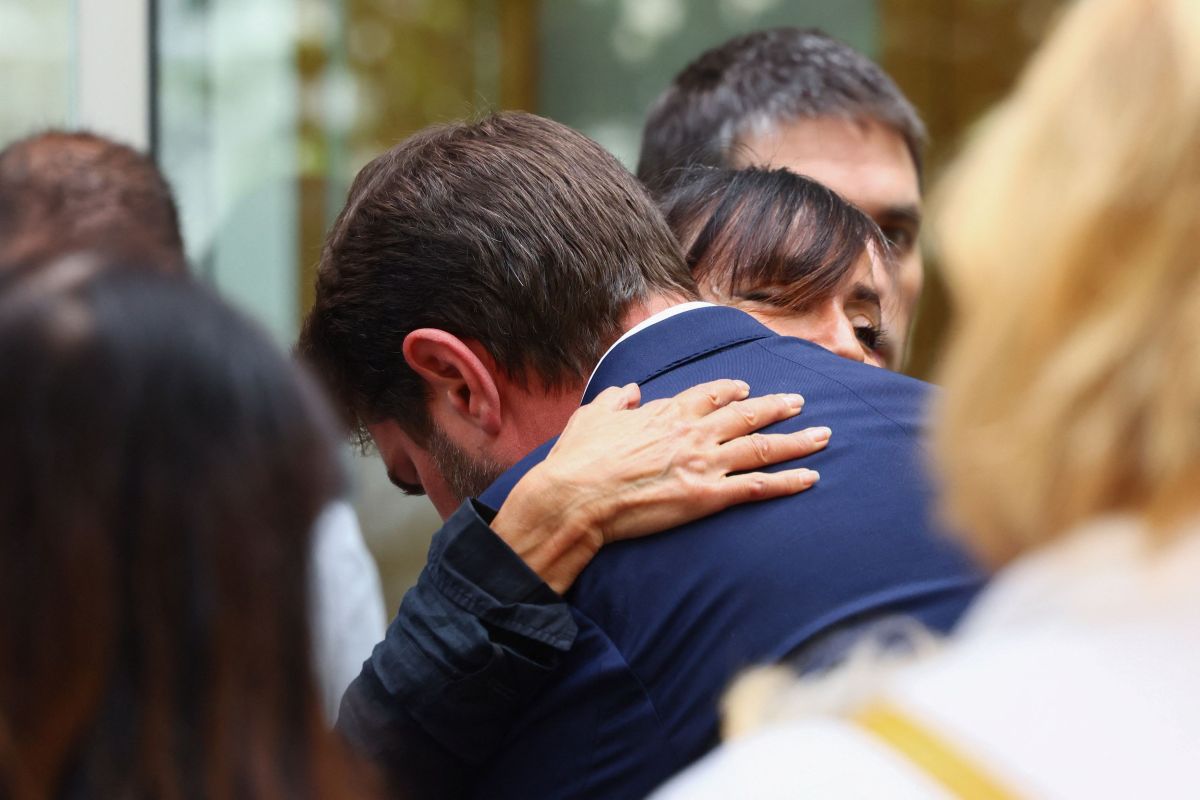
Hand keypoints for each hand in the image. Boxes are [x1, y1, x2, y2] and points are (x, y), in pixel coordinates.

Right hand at [492, 379, 829, 593]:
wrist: (577, 497)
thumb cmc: (579, 459)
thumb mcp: (592, 416)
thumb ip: (616, 400)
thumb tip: (629, 391)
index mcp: (667, 411)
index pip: (709, 394)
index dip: (730, 390)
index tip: (745, 388)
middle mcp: (693, 432)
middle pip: (747, 414)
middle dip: (777, 407)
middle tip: (799, 402)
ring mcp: (704, 463)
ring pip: (761, 447)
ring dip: (795, 441)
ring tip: (822, 435)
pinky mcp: (707, 496)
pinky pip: (757, 487)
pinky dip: (787, 482)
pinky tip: (811, 478)